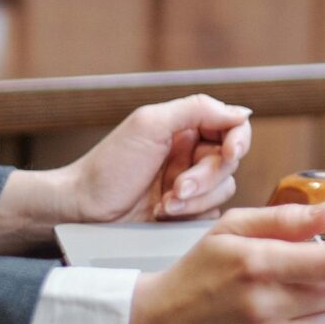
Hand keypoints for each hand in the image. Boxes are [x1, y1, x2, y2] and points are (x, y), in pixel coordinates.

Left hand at [61, 94, 254, 225]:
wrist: (82, 210)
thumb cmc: (108, 167)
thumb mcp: (149, 125)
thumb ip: (197, 109)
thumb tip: (242, 112)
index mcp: (185, 128)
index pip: (233, 127)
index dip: (238, 141)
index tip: (228, 154)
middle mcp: (191, 153)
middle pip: (230, 161)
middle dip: (205, 177)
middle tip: (176, 187)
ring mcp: (190, 183)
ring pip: (224, 189)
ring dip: (195, 199)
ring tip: (164, 204)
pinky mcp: (187, 211)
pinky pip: (213, 212)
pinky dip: (191, 215)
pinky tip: (163, 214)